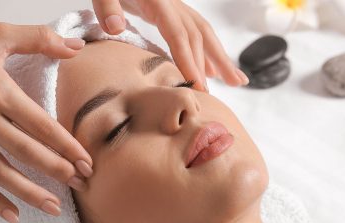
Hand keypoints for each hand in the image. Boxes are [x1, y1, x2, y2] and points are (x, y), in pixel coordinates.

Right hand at [0, 21, 93, 222]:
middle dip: (57, 171)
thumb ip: (39, 38)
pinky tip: (14, 216)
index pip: (42, 125)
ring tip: (55, 208)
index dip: (67, 147)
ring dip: (29, 193)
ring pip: (1, 172)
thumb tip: (78, 46)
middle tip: (80, 186)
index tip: (88, 164)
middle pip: (26, 152)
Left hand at [91, 0, 248, 91]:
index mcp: (158, 0)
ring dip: (220, 58)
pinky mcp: (171, 10)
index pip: (178, 34)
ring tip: (237, 81)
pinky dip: (207, 52)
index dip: (188, 60)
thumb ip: (107, 7)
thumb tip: (116, 28)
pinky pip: (195, 31)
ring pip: (203, 32)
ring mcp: (175, 5)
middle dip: (212, 65)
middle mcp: (172, 2)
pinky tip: (213, 70)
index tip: (196, 85)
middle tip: (219, 92)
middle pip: (198, 35)